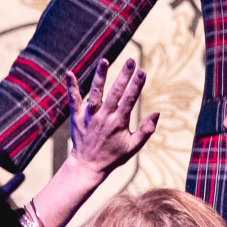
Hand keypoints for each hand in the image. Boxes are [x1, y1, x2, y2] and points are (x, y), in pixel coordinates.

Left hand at [66, 58, 158, 180]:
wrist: (87, 166)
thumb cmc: (113, 156)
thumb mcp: (133, 147)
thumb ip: (146, 130)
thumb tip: (157, 113)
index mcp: (118, 123)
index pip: (129, 100)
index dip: (136, 85)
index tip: (142, 71)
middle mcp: (104, 117)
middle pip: (115, 92)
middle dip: (123, 76)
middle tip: (130, 60)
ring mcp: (89, 116)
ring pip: (95, 93)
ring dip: (100, 76)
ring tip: (104, 60)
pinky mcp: (77, 117)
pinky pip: (73, 100)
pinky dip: (71, 87)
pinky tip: (69, 72)